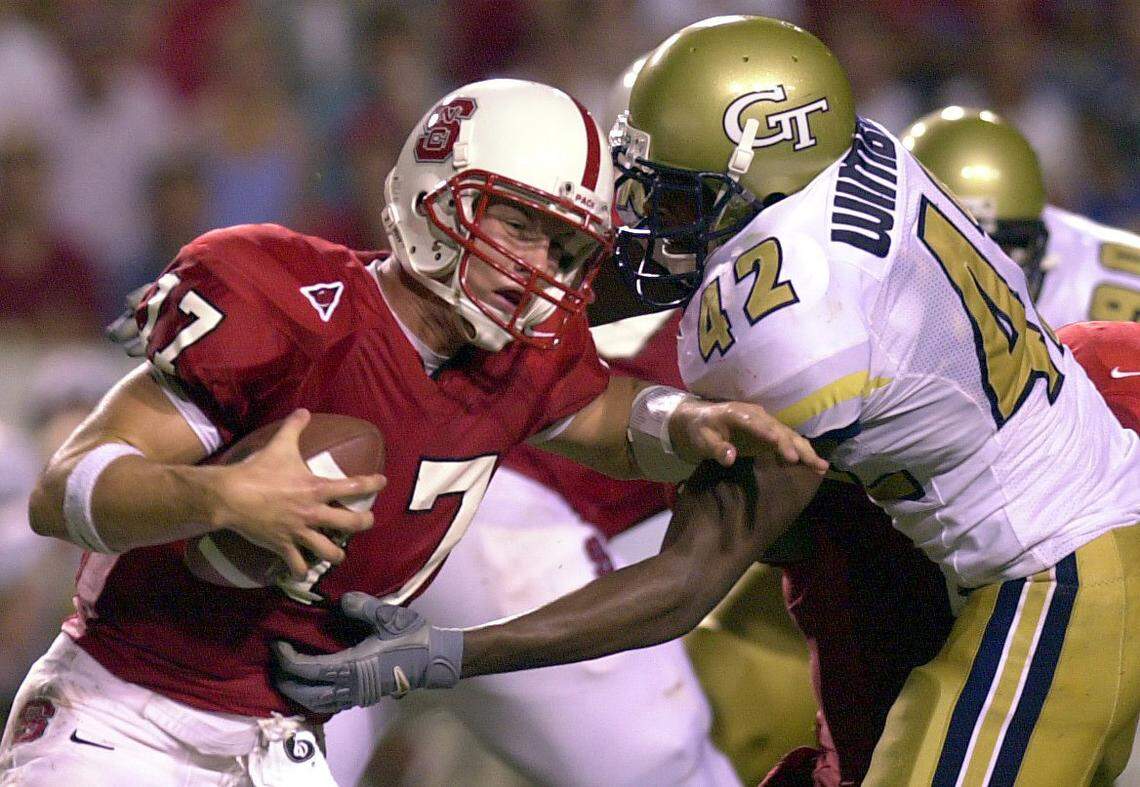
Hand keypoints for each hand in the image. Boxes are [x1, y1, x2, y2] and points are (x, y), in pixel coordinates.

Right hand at [208, 410, 385, 578]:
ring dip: (337, 554)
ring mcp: (299, 532)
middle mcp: (314, 513)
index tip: (382, 482)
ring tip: (338, 553)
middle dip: (364, 523)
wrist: (230, 496)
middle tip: (366, 521)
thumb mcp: (279, 445)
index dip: (373, 484)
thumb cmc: (258, 470)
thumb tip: (304, 411)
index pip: (355, 486)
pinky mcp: (283, 546)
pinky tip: (303, 573)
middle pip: (352, 524)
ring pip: (329, 551)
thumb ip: (294, 427)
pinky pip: (297, 566)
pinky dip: (301, 571)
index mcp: (317, 488)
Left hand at [272, 592, 463, 712]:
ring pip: (316, 704)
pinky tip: (311, 684)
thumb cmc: (411, 638)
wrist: (434, 660)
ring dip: (297, 693)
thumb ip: (362, 607)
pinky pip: (329, 704)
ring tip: (288, 675)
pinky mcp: (363, 697)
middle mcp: (350, 686)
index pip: (308, 670)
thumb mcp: (387, 616)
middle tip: (277, 660)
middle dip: (286, 681)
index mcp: (352, 667)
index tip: (278, 645)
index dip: (288, 660)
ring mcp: (356, 695)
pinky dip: (313, 697)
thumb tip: (341, 600)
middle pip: (306, 694)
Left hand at [668, 399, 827, 473]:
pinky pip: (790, 441)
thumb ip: (716, 448)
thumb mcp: (702, 439)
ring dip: (805, 450)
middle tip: (805, 461)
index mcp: (738, 413)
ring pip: (789, 436)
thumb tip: (729, 458)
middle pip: (778, 429)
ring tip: (821, 466)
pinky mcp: (771, 433)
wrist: (703, 420)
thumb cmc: (702, 430)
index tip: (780, 446)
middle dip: (792, 445)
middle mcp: (757, 415)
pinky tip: (817, 465)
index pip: (755, 423)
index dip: (768, 433)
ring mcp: (766, 423)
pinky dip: (803, 452)